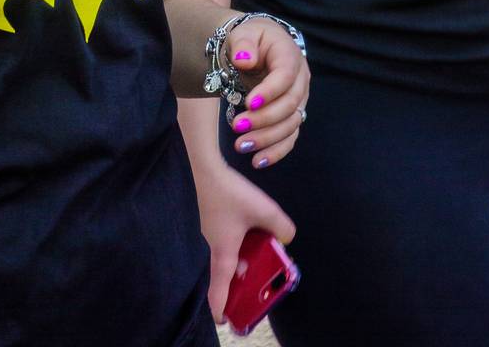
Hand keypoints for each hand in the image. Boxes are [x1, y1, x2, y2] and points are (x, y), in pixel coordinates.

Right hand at [193, 160, 295, 323]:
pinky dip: (229, 244)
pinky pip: (217, 242)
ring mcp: (203, 236)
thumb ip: (280, 226)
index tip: (224, 320)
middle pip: (220, 276)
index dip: (220, 309)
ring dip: (233, 261)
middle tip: (249, 282)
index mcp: (223, 255)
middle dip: (233, 284)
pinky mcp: (203, 222)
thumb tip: (287, 238)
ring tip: (252, 253)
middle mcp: (209, 250)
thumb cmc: (229, 194)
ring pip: (219, 257)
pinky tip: (241, 229)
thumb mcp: (263, 210)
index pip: (217, 292)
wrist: (201, 169)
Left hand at [225, 19, 309, 170]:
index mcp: (290, 55)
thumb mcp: (244, 33)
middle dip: (264, 119)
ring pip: (290, 125)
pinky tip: (258, 161)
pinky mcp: (292, 117)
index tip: (248, 103)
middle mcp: (300, 80)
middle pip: (289, 104)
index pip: (285, 76)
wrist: (255, 48)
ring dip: (266, 139)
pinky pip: (289, 138)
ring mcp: (298, 100)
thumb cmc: (250, 39)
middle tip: (237, 126)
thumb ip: (243, 44)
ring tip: (240, 146)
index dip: (270, 91)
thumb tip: (245, 60)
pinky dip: (276, 152)